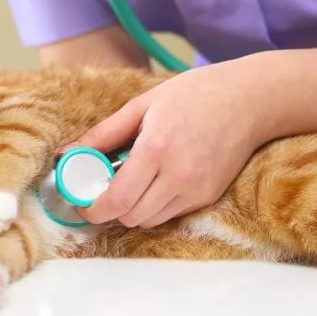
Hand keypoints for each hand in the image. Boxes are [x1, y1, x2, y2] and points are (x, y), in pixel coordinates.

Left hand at [70, 55, 282, 228]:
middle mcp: (178, 176)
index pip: (116, 200)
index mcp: (156, 149)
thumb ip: (103, 134)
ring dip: (133, 209)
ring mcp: (196, 190)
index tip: (82, 201)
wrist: (248, 100)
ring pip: (150, 221)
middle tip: (105, 186)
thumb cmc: (194, 94)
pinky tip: (158, 180)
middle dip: (111, 208)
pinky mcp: (209, 197)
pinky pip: (172, 214)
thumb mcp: (143, 105)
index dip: (92, 208)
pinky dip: (157, 206)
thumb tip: (68, 154)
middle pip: (130, 217)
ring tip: (134, 181)